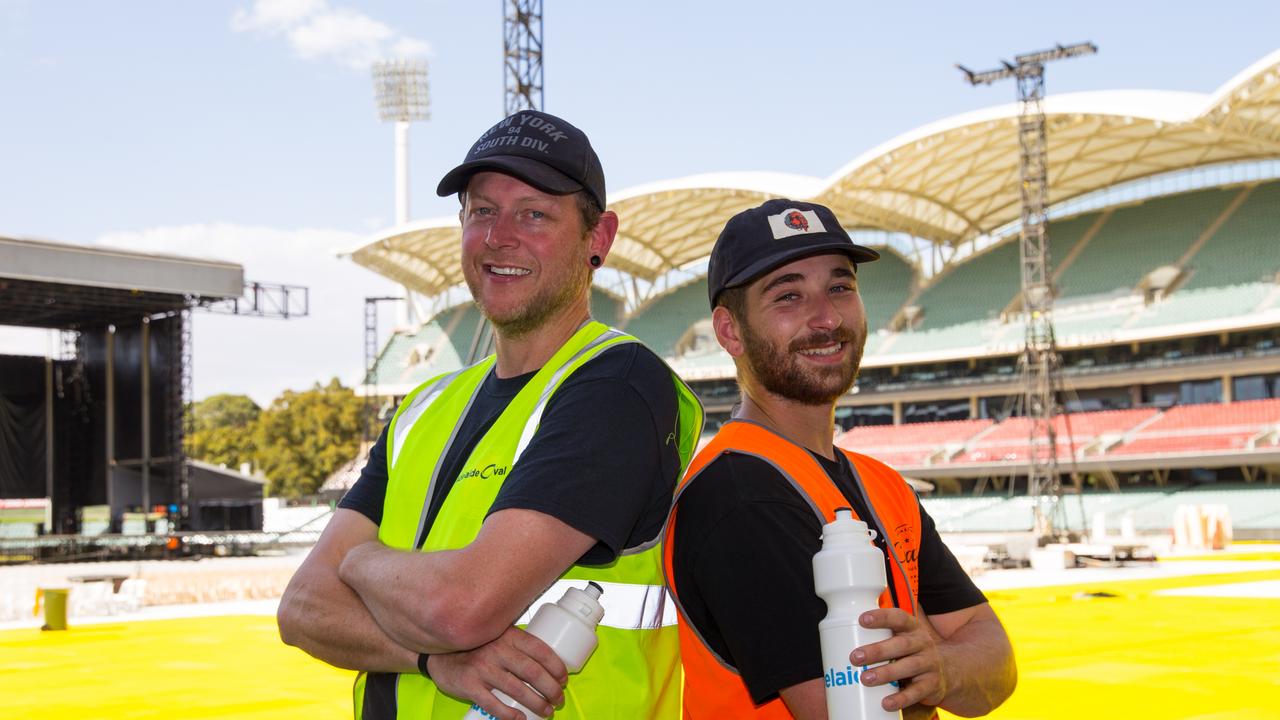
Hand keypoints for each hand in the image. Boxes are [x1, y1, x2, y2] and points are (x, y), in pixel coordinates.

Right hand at [428, 626, 567, 719]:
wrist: (441, 656)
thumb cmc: (477, 648)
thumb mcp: (498, 637)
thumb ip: (518, 645)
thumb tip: (549, 662)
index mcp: (508, 636)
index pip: (540, 651)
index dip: (556, 667)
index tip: (564, 679)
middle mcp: (497, 650)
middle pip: (533, 673)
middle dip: (551, 689)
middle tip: (558, 699)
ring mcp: (483, 668)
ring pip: (518, 690)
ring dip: (537, 704)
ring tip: (546, 711)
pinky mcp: (470, 685)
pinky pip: (494, 704)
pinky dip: (510, 715)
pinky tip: (520, 719)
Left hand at [850, 608, 947, 713]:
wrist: (947, 671)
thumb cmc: (910, 652)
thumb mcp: (900, 638)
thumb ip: (879, 636)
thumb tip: (837, 640)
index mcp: (911, 628)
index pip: (898, 617)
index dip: (881, 617)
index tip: (862, 620)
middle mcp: (922, 643)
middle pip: (901, 645)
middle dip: (877, 651)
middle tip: (855, 657)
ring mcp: (929, 663)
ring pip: (908, 667)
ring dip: (886, 673)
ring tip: (865, 679)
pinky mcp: (931, 685)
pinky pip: (916, 692)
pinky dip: (900, 698)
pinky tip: (885, 703)